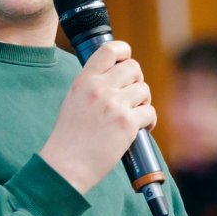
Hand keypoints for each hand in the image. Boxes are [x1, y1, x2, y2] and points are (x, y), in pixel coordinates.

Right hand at [40, 40, 156, 194]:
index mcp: (84, 81)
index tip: (126, 61)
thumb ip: (91, 86)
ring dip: (144, 102)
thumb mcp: (73, 100)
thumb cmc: (69, 138)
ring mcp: (114, 105)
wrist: (66, 165)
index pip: (109, 50)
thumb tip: (116, 76)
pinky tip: (141, 129)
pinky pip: (150, 112)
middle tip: (133, 96)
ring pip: (144, 89)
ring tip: (135, 115)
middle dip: (137, 81)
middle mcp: (99, 88)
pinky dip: (149, 121)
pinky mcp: (127, 124)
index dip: (124, 52)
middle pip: (133, 67)